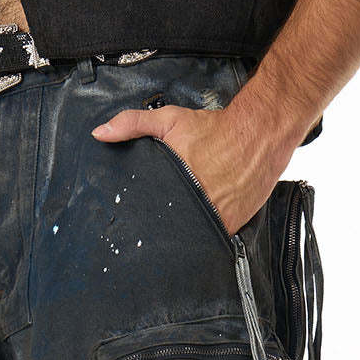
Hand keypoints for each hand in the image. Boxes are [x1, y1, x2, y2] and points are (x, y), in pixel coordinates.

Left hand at [91, 102, 289, 237]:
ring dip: (183, 237)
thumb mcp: (169, 120)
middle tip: (154, 230)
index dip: (140, 221)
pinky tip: (200, 229)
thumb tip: (100, 133)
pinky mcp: (232, 226)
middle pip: (169, 231)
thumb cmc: (214, 128)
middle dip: (161, 231)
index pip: (150, 215)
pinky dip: (206, 236)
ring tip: (176, 233)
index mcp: (175, 187)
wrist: (259, 132)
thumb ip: (133, 124)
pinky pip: (213, 239)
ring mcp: (215, 220)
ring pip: (191, 239)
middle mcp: (196, 207)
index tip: (131, 225)